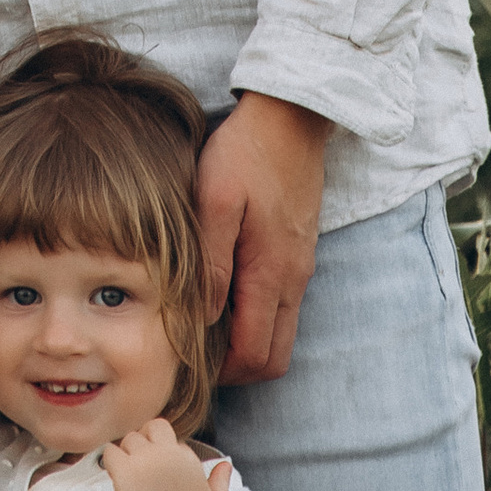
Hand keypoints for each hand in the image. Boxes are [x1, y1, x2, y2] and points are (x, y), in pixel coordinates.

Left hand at [103, 417, 231, 490]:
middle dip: (146, 442)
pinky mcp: (125, 473)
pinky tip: (117, 479)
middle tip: (143, 467)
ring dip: (128, 453)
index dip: (165, 452)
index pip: (172, 438)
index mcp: (188, 459)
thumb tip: (225, 463)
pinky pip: (110, 452)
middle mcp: (168, 454)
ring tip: (132, 477)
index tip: (160, 471)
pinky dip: (111, 462)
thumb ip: (221, 482)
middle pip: (151, 428)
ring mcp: (145, 462)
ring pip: (129, 439)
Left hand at [197, 93, 328, 384]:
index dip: (224, 373)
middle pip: (276, 356)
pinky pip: (283, 305)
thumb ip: (210, 263)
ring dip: (249, 341)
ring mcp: (301, 267)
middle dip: (240, 369)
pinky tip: (226, 290)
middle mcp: (294, 280)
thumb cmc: (246, 153)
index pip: (257, 355)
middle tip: (199, 354)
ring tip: (207, 324)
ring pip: (281, 332)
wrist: (291, 116)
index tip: (189, 363)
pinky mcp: (299, 251)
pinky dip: (258, 315)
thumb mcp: (216, 201)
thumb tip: (202, 319)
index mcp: (271, 274)